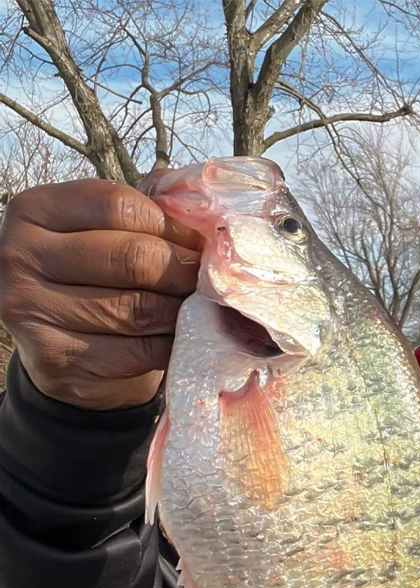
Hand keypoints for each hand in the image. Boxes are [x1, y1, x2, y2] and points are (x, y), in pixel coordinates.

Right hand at [0, 177, 199, 409]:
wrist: (67, 353)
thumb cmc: (97, 278)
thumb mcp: (109, 234)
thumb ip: (147, 214)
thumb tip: (204, 216)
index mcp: (35, 210)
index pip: (118, 205)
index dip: (172, 225)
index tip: (197, 243)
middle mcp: (21, 257)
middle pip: (131, 256)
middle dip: (183, 270)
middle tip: (207, 281)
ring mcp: (33, 311)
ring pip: (140, 308)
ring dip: (182, 310)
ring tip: (198, 308)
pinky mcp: (57, 359)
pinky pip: (140, 350)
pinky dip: (174, 344)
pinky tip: (182, 338)